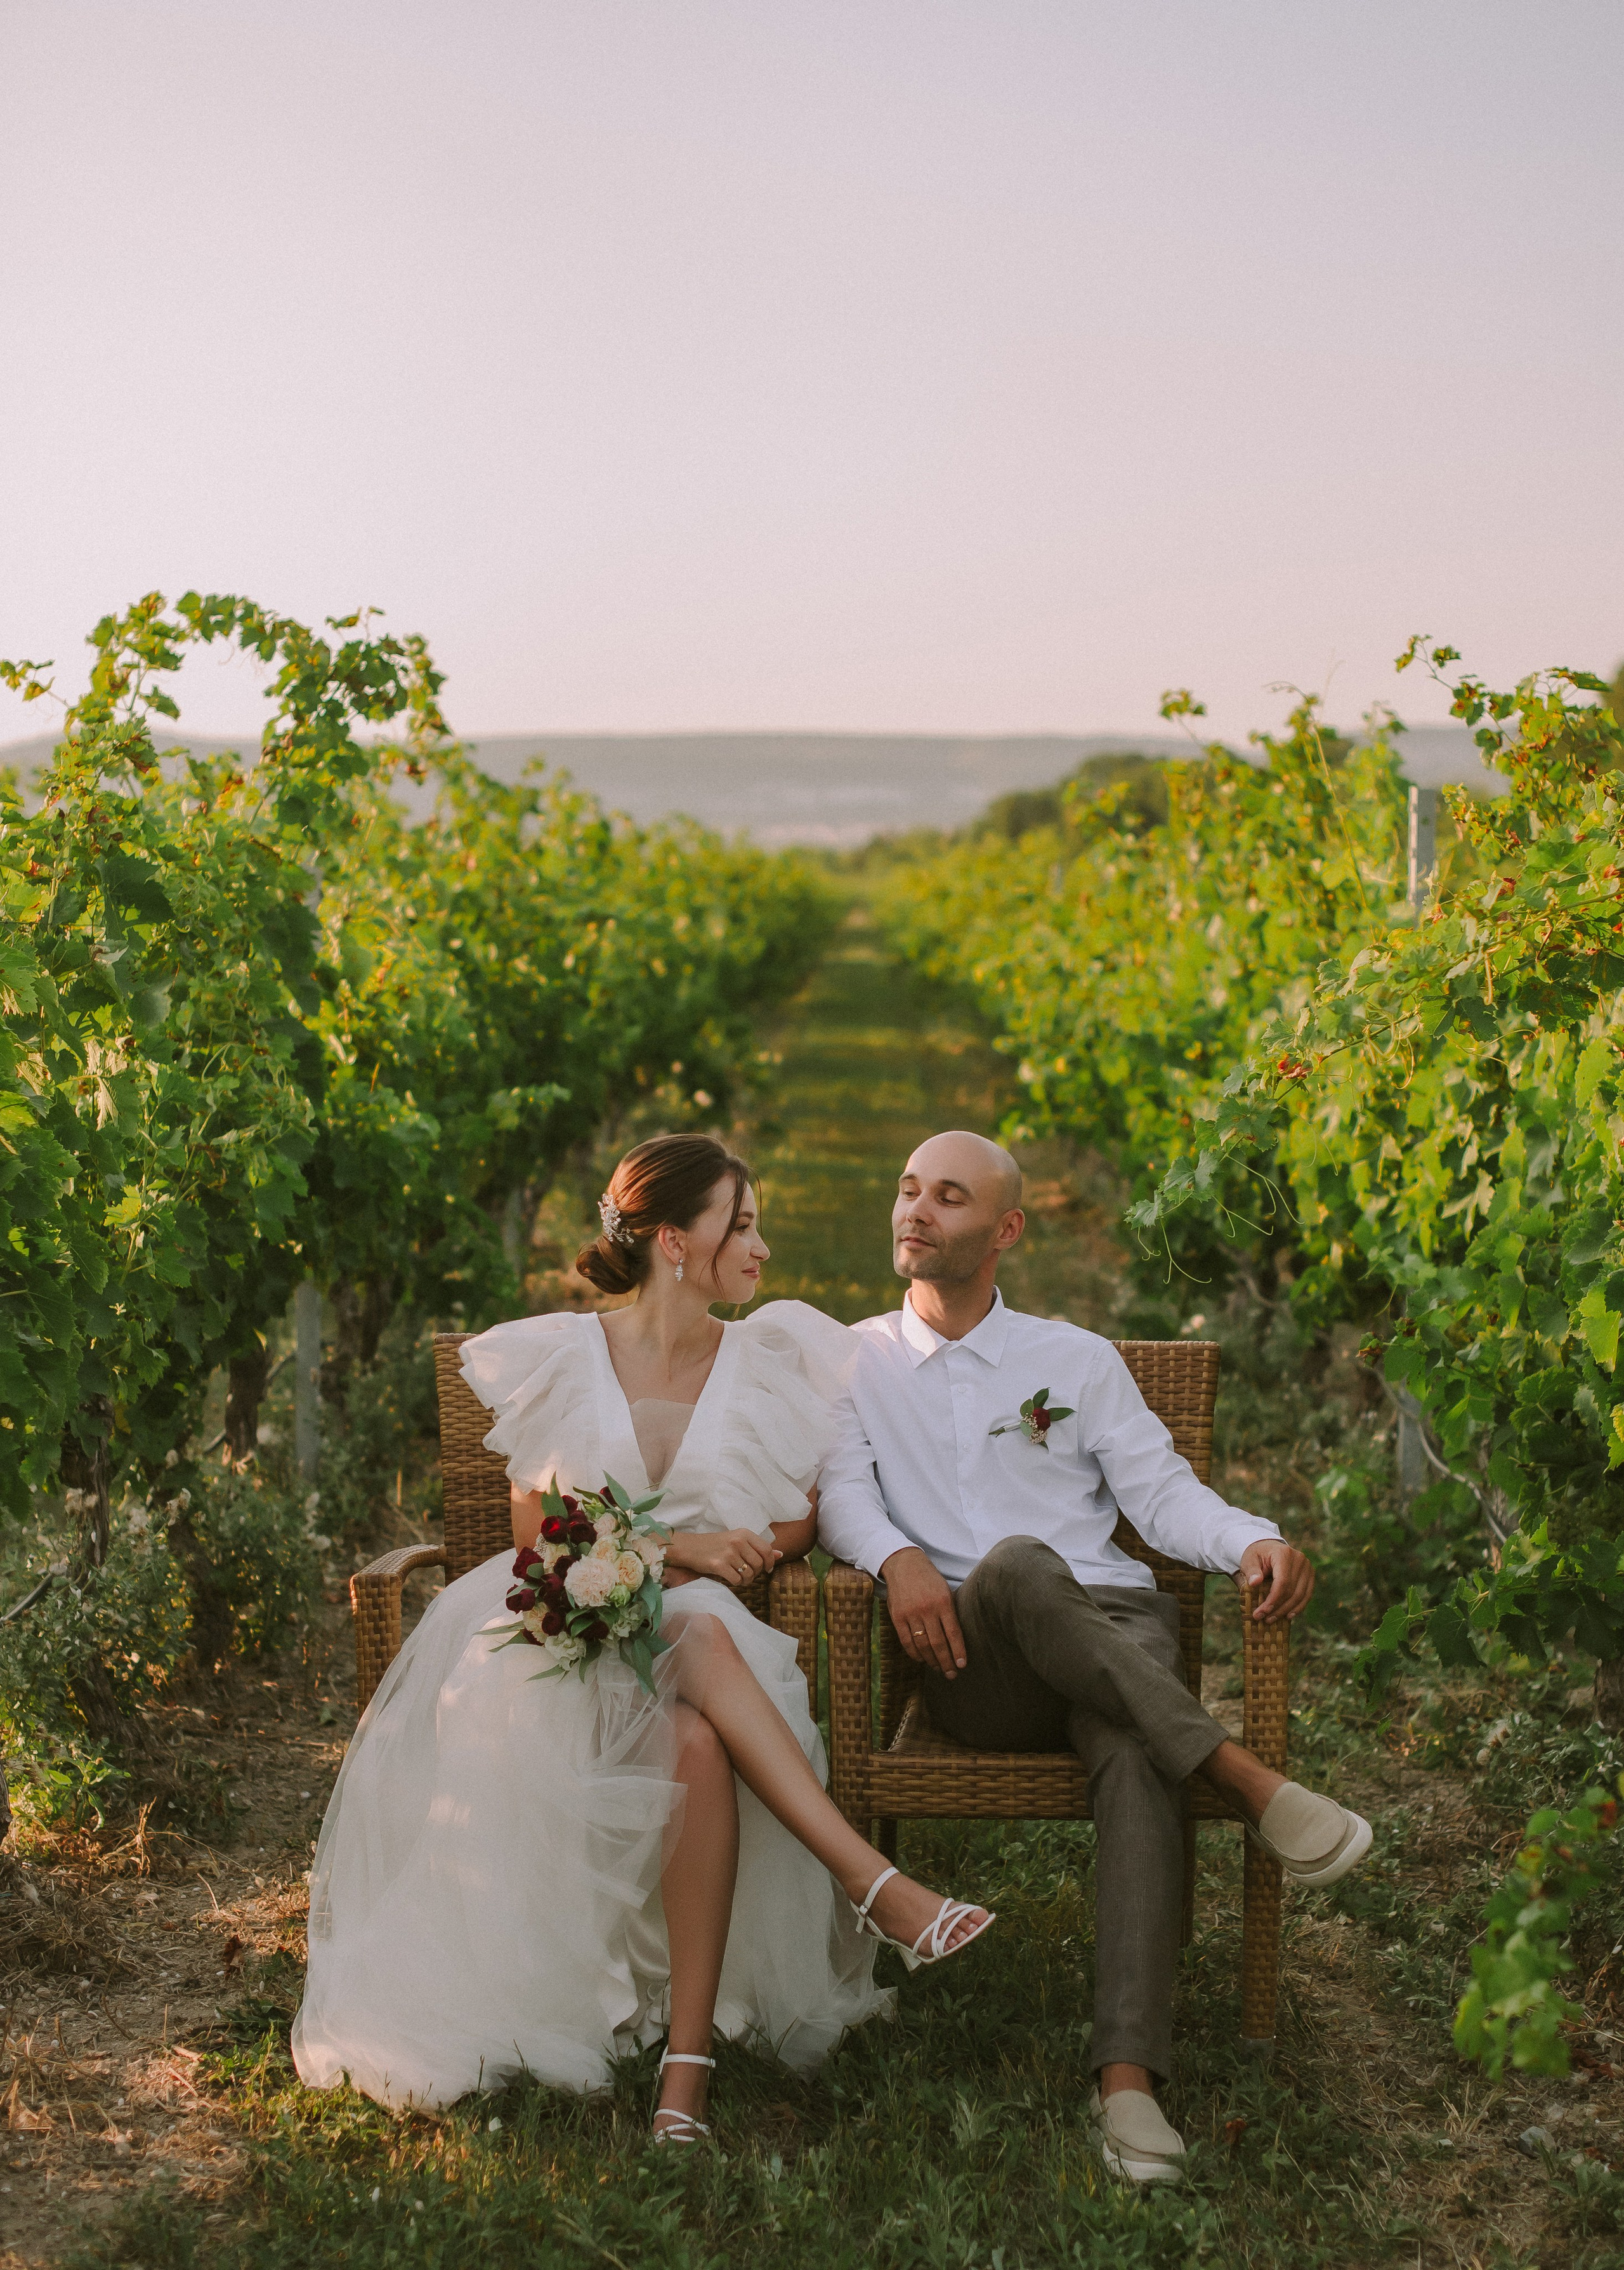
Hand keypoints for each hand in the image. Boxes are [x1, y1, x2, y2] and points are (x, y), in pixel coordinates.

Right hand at [665, 1526, 782, 1589]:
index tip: (766, 1569)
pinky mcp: (718, 1565)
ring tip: (740, 1578)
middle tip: (749, 1575)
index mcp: (744, 1533)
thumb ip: (758, 1547)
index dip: (769, 1562)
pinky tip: (731, 1579)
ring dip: (747, 1580)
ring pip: (749, 1574)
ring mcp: (728, 1553)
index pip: (767, 1550)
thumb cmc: (715, 1544)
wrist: (689, 1547)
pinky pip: (737, 1580)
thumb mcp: (737, 1540)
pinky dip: (736, 1583)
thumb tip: (780, 1554)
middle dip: (756, 1574)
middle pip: (759, 1564)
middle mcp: (737, 1541)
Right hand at [881, 1545, 966, 1678]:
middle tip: (951, 1674)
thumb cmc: (929, 1578)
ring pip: (923, 1645)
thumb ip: (949, 1613)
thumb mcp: (944, 1590)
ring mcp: (911, 1614)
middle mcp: (927, 1609)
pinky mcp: (897, 1617)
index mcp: (943, 1602)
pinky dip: (915, 1654)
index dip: (958, 1652)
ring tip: (938, 1668)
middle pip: (938, 1643)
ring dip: (931, 1661)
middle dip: (946, 1662)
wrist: (903, 1564)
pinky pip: (907, 1641)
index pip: (953, 1633)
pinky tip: (922, 1660)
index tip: (962, 1665)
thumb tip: (956, 1640)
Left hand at [1238, 1538, 1313, 1621]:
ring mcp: (1307, 1567)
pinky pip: (1307, 1595)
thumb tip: (1254, 1582)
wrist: (1268, 1547)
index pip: (1282, 1582)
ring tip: (1273, 1619)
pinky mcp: (1310, 1575)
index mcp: (1284, 1554)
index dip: (1273, 1600)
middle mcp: (1300, 1560)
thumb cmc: (1257, 1555)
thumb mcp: (1249, 1560)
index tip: (1262, 1613)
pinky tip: (1288, 1615)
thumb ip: (1251, 1571)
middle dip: (1278, 1608)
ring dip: (1287, 1610)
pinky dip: (1298, 1607)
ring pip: (1301, 1595)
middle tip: (1265, 1619)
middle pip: (1292, 1590)